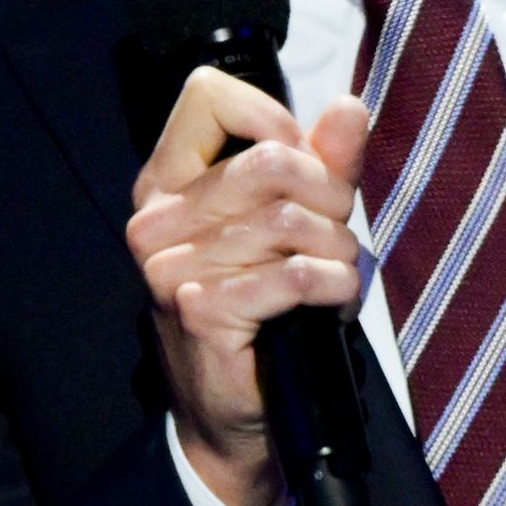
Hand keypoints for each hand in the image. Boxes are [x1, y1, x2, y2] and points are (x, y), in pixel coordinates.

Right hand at [123, 67, 369, 505]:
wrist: (238, 410)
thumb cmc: (268, 309)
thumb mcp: (299, 224)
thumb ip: (322, 162)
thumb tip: (347, 105)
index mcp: (170, 182)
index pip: (209, 96)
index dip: (276, 119)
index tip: (306, 163)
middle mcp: (158, 219)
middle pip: (271, 161)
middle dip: (331, 196)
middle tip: (337, 233)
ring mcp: (171, 267)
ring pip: (290, 221)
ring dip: (338, 250)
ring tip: (335, 273)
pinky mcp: (200, 312)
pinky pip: (293, 275)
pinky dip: (333, 286)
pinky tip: (330, 301)